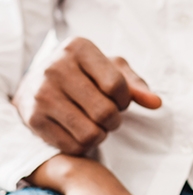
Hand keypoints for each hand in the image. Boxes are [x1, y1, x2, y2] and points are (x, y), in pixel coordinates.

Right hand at [12, 37, 161, 154]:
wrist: (36, 85)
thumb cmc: (85, 76)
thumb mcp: (111, 70)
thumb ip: (136, 86)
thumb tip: (156, 103)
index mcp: (78, 48)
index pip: (117, 85)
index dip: (125, 100)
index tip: (118, 99)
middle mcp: (55, 67)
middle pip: (106, 112)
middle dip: (115, 120)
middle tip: (108, 116)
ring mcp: (41, 94)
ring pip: (92, 134)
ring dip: (101, 134)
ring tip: (95, 124)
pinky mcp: (34, 119)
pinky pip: (75, 146)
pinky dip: (85, 145)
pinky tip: (79, 131)